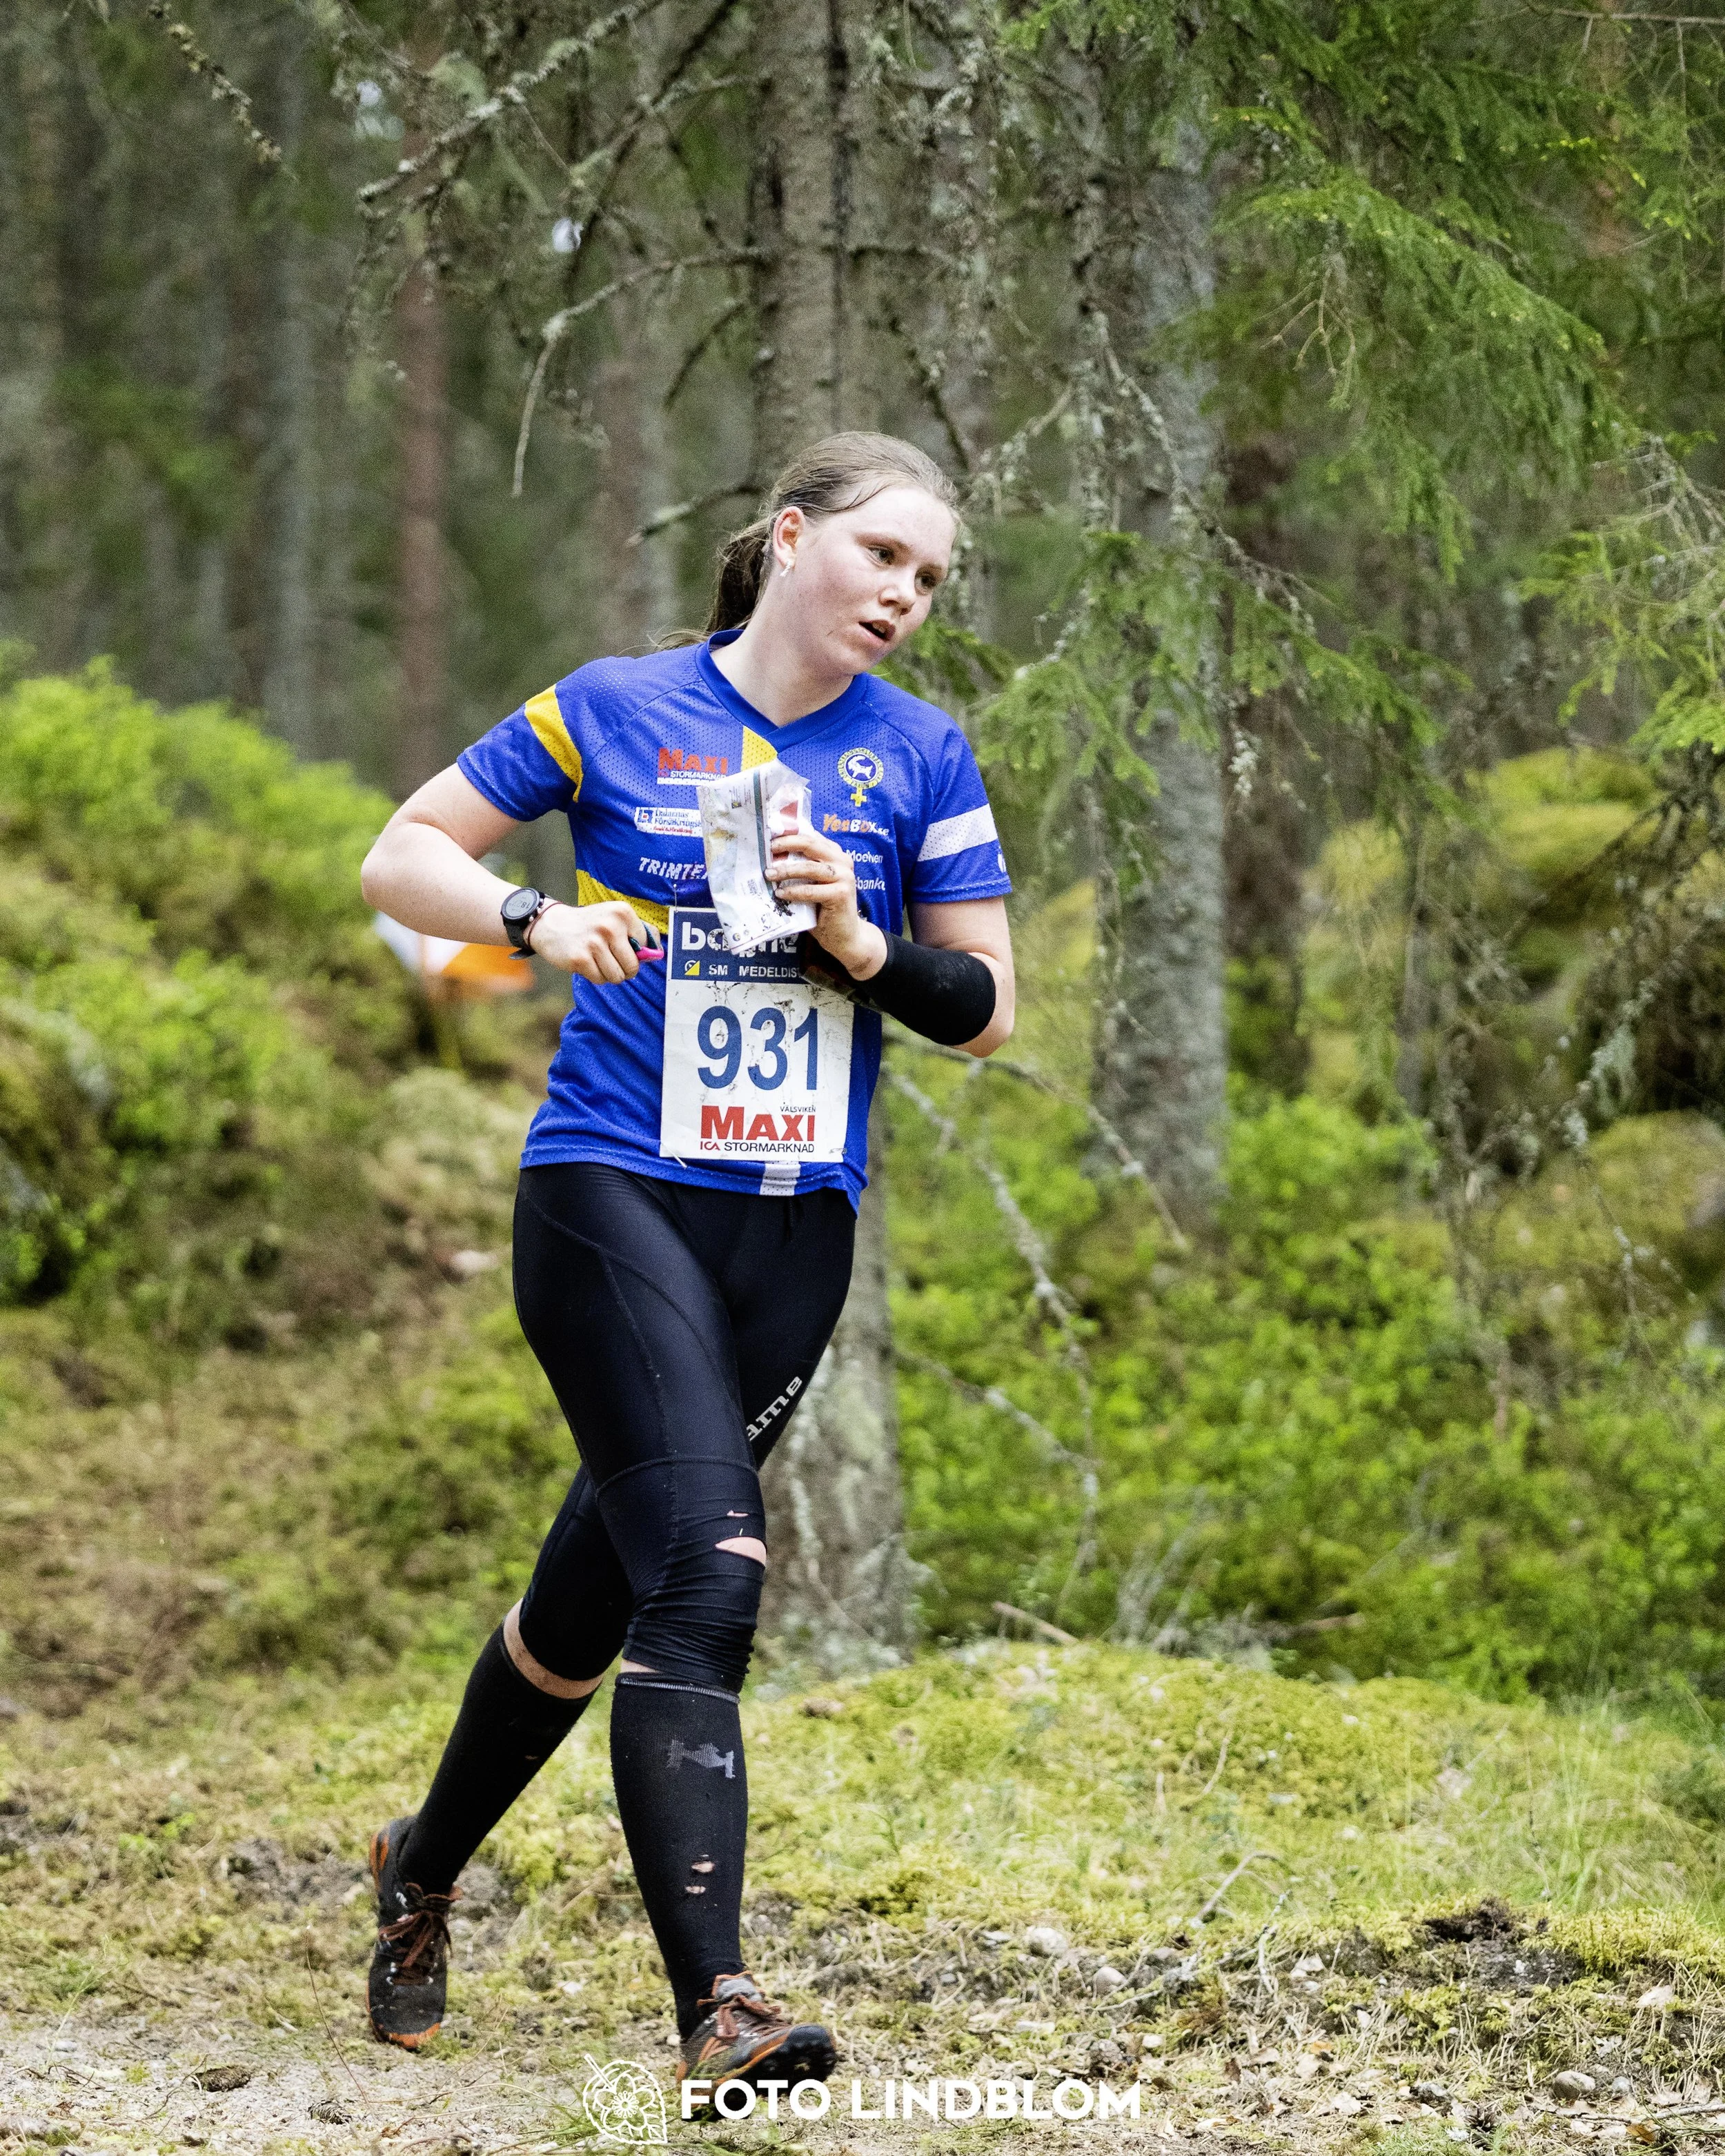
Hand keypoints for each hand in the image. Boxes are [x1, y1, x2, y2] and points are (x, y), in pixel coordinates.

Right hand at [528, 900, 660, 983]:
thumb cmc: (590, 925)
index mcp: (623, 913)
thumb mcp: (614, 918)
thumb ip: (639, 933)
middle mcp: (610, 926)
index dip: (635, 952)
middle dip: (624, 969)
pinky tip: (586, 963)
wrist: (552, 925)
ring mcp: (594, 943)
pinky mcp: (580, 958)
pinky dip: (595, 976)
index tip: (622, 947)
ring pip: (617, 976)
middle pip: (633, 966)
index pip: (645, 946)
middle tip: (611, 960)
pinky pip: (600, 980)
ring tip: (598, 960)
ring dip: (609, 974)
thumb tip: (658, 953)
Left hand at [768, 824, 886, 978]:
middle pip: (810, 844)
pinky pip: (811, 890)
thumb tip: (771, 859)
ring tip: (769, 874)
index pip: (810, 837)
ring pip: (810, 867)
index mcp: (835, 854)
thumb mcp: (811, 884)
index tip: (769, 835)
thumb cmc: (824, 909)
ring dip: (786, 870)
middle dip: (786, 844)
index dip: (789, 834)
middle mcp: (842, 861)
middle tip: (768, 848)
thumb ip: (800, 869)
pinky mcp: (841, 894)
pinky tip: (780, 893)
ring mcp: (844, 876)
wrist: (845, 935)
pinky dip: (793, 891)